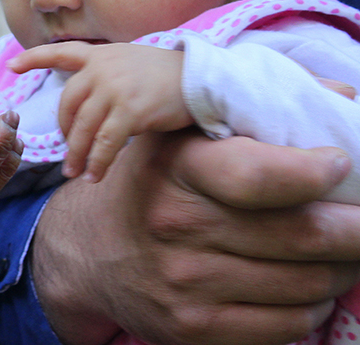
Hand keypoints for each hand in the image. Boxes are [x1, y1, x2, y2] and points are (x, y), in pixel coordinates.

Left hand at [10, 42, 191, 181]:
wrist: (201, 79)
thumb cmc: (166, 77)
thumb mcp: (128, 63)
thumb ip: (102, 76)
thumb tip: (81, 106)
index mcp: (100, 55)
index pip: (60, 53)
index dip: (33, 59)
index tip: (11, 67)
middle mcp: (102, 68)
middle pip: (67, 105)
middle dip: (64, 133)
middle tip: (67, 153)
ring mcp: (114, 88)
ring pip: (82, 128)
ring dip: (77, 155)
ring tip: (75, 172)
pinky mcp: (130, 111)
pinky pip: (104, 143)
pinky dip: (97, 162)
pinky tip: (95, 175)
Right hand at [31, 129, 359, 344]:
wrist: (85, 250)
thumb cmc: (151, 184)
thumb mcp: (177, 137)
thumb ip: (247, 115)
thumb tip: (343, 96)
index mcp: (176, 167)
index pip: (257, 174)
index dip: (313, 172)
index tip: (340, 164)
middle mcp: (176, 224)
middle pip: (304, 234)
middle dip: (357, 228)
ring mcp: (184, 282)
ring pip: (307, 283)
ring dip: (343, 267)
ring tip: (343, 251)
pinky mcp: (193, 328)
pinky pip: (288, 324)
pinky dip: (315, 305)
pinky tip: (309, 285)